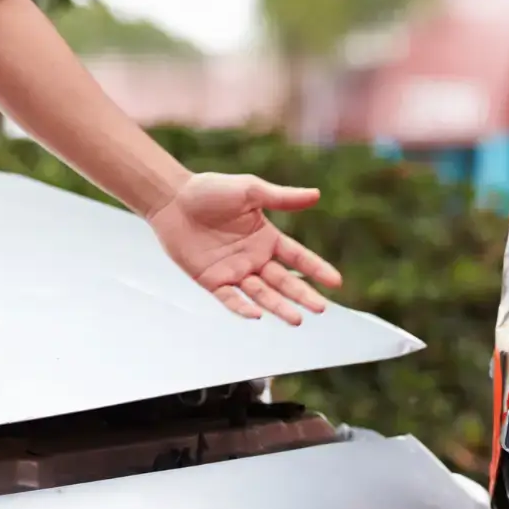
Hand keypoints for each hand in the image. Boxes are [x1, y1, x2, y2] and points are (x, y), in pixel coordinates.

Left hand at [148, 173, 342, 325]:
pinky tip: (257, 315)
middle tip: (320, 308)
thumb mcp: (250, 191)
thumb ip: (281, 198)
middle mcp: (254, 258)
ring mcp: (234, 272)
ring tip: (297, 319)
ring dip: (279, 307)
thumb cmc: (210, 190)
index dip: (316, 269)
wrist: (172, 199)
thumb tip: (316, 195)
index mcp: (267, 238)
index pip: (298, 258)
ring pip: (261, 294)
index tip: (336, 282)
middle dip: (302, 295)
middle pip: (284, 282)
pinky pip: (230, 299)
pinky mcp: (212, 281)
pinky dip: (242, 308)